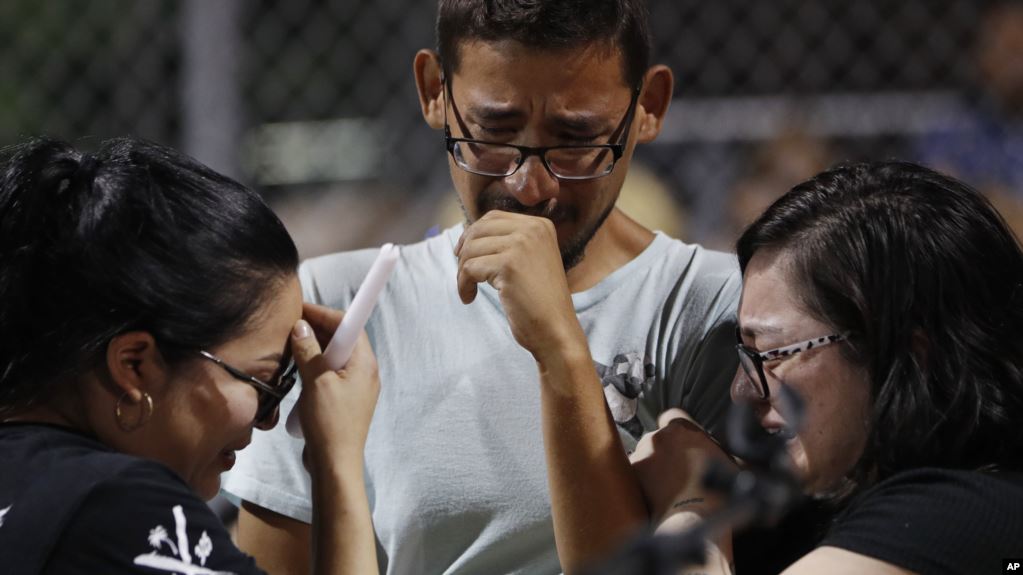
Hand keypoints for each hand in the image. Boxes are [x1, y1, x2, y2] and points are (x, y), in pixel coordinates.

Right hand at [291, 303, 379, 474]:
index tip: (301, 309)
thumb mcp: (316, 382)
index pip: (349, 325)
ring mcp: (355, 386)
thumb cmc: (330, 423)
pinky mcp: (344, 399)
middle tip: (289, 326)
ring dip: (313, 348)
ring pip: (333, 357)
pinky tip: (297, 368)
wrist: (335, 464)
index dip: (325, 314)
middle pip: (341, 339)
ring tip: (290, 344)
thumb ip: (309, 352)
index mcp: (364, 363)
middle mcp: (363, 371)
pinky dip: (314, 366)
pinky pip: (329, 373)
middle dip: (316, 329)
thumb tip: (301, 327)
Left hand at [454, 211, 584, 361]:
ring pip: (471, 249)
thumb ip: (507, 243)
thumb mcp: (530, 260)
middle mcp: (533, 229)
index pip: (492, 217)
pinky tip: (469, 297)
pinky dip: (463, 284)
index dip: (473, 235)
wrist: (556, 329)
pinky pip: (469, 268)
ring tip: (469, 289)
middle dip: (464, 253)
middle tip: (464, 275)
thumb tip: (467, 234)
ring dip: (462, 272)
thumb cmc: (540, 301)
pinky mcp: (509, 265)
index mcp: (540, 225)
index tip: (464, 255)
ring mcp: (521, 245)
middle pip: (478, 230)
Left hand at [630, 408, 736, 522]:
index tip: (683, 445)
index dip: (678, 431)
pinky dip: (642, 482)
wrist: (693, 519)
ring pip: (645, 456)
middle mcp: (658, 435)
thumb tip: (724, 449)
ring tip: (666, 489)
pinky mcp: (632, 475)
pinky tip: (654, 497)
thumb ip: (720, 449)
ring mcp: (641, 454)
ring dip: (652, 466)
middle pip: (658, 438)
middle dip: (666, 451)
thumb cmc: (718, 492)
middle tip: (678, 472)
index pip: (674, 416)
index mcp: (682, 428)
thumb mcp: (731, 463)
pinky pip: (635, 474)